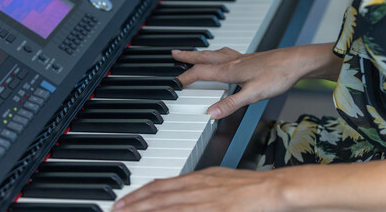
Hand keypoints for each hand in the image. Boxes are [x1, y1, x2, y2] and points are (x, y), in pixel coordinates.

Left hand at [112, 167, 290, 211]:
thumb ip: (195, 184)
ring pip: (166, 206)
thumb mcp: (216, 177)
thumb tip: (178, 189)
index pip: (159, 184)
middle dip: (133, 203)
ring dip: (144, 211)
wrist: (269, 188)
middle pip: (157, 195)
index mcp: (195, 177)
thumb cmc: (246, 184)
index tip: (124, 201)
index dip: (139, 193)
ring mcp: (203, 200)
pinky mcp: (213, 210)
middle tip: (115, 210)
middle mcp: (195, 186)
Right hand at [172, 47, 304, 118]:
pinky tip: (223, 57)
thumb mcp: (253, 94)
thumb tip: (211, 113)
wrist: (298, 62)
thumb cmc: (278, 75)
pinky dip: (217, 54)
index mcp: (230, 70)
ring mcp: (241, 58)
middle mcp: (233, 62)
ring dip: (201, 53)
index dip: (186, 78)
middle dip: (188, 57)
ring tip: (194, 53)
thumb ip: (231, 103)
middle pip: (204, 57)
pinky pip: (227, 53)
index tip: (175, 83)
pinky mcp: (250, 58)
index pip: (201, 73)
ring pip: (215, 53)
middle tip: (175, 54)